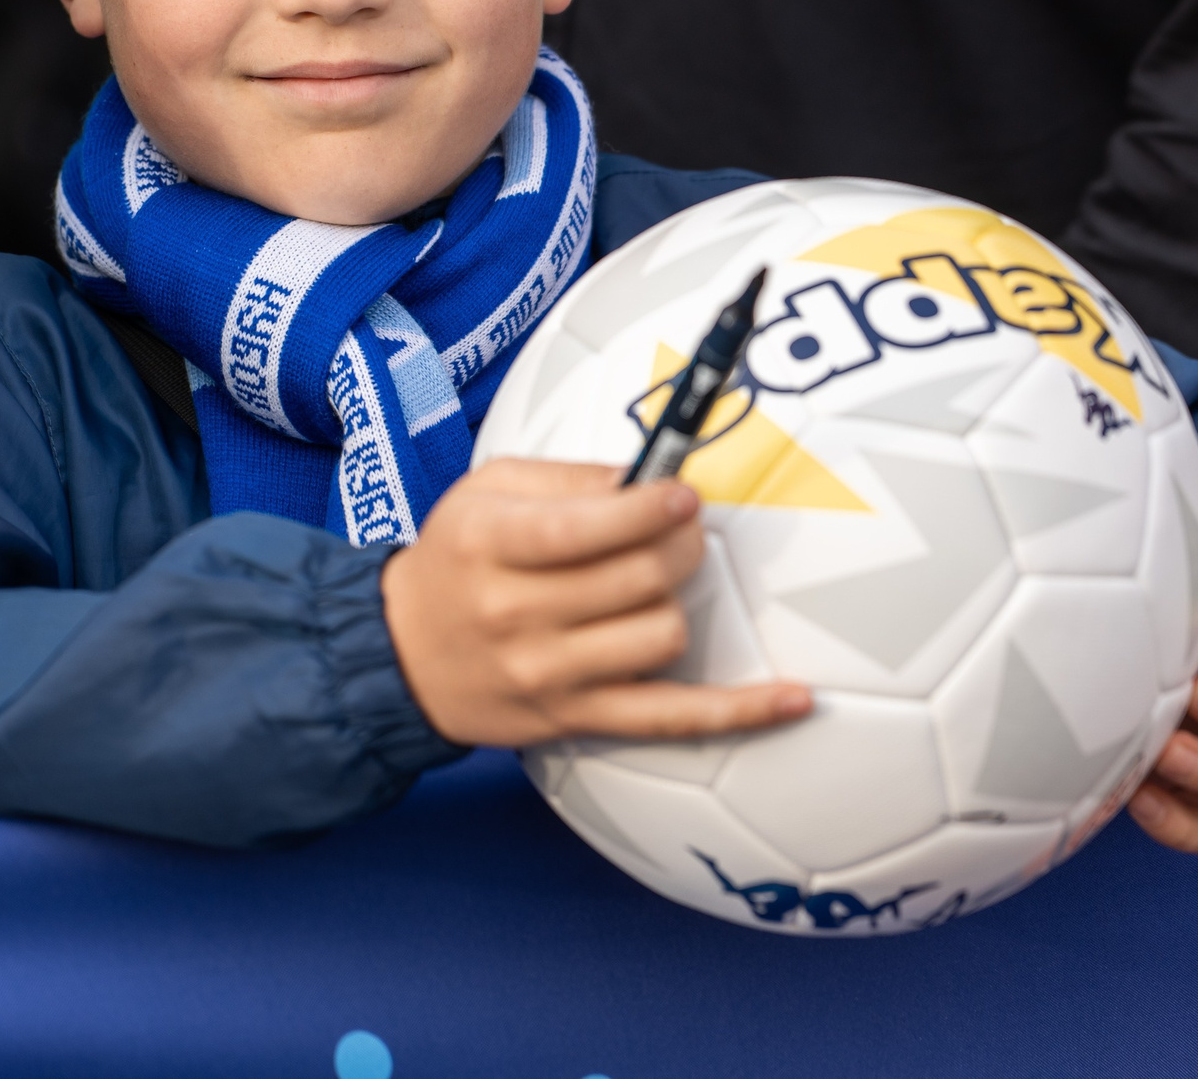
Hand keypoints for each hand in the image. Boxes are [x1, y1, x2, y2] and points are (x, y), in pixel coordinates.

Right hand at [381, 459, 810, 746]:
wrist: (401, 653)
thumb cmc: (458, 557)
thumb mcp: (488, 492)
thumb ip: (569, 479)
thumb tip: (651, 478)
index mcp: (492, 545)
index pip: (584, 530)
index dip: (648, 510)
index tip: (682, 495)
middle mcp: (516, 614)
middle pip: (638, 580)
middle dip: (680, 544)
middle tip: (684, 529)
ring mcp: (547, 675)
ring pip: (661, 636)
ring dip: (677, 602)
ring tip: (660, 584)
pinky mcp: (574, 720)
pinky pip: (672, 719)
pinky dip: (741, 711)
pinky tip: (796, 699)